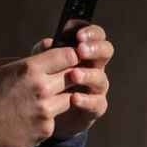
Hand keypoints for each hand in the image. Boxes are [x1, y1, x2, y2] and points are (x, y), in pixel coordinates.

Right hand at [0, 45, 78, 146]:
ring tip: (40, 99)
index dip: (69, 56)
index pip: (68, 56)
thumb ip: (20, 59)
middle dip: (68, 76)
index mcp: (29, 69)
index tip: (65, 60)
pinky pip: (54, 118)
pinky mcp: (45, 130)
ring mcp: (45, 111)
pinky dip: (46, 117)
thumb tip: (40, 54)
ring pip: (69, 98)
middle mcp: (42, 89)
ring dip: (60, 97)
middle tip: (57, 78)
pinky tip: (28, 117)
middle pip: (74, 76)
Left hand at [32, 24, 113, 140]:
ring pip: (101, 77)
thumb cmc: (44, 83)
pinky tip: (74, 98)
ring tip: (74, 75)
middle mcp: (95, 66)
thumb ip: (44, 54)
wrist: (43, 114)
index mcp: (84, 51)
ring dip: (88, 75)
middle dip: (95, 49)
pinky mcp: (95, 107)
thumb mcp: (40, 65)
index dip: (90, 32)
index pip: (95, 35)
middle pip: (106, 51)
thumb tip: (47, 43)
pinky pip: (97, 103)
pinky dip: (86, 100)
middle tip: (81, 50)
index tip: (78, 34)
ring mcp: (97, 87)